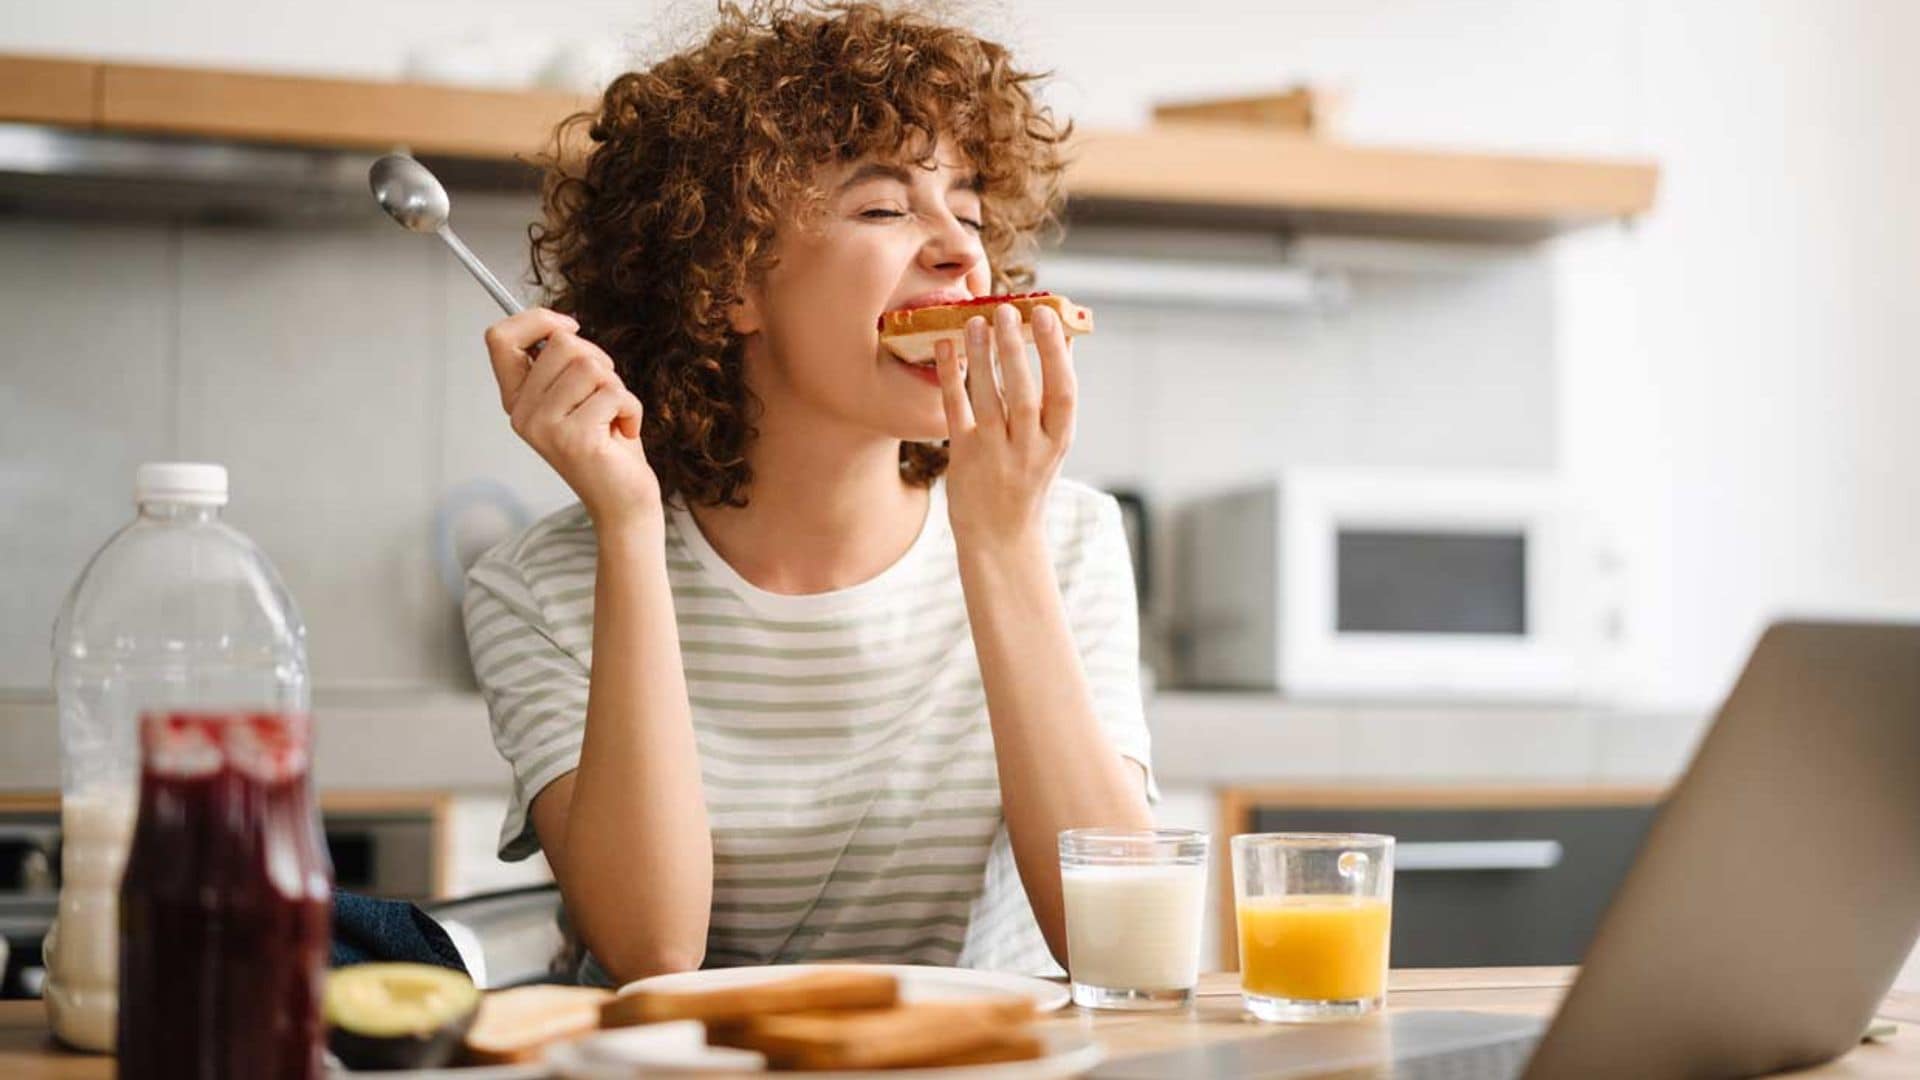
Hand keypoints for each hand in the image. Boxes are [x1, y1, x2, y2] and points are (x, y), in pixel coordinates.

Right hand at [484, 308, 659, 531]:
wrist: (623, 500)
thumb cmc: (606, 444)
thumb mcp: (577, 394)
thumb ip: (561, 364)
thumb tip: (561, 326)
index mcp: (517, 399)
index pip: (500, 338)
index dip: (538, 319)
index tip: (571, 326)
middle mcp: (522, 413)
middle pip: (561, 343)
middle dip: (599, 359)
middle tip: (606, 394)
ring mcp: (545, 427)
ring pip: (590, 365)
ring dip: (617, 387)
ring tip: (613, 416)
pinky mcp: (574, 439)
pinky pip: (613, 393)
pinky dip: (632, 409)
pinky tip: (624, 432)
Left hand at [934, 302, 1075, 550]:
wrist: (1002, 537)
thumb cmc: (1028, 477)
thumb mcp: (1052, 441)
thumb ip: (1055, 395)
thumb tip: (1065, 337)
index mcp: (1059, 441)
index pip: (1063, 392)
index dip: (1056, 353)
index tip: (1047, 315)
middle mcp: (1030, 449)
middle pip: (1023, 393)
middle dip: (1015, 350)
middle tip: (1005, 310)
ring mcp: (996, 455)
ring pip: (988, 399)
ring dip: (982, 357)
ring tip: (975, 321)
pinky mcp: (964, 457)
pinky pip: (956, 411)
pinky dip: (950, 378)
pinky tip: (945, 348)